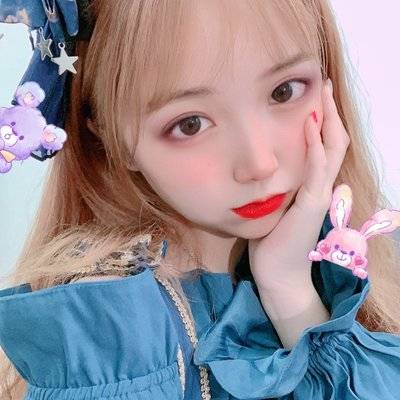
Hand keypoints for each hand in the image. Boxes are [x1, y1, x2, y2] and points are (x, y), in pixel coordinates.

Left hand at [248, 79, 350, 292]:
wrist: (277, 272)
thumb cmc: (272, 241)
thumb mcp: (274, 206)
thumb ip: (276, 187)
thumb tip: (262, 170)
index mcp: (312, 186)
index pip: (324, 146)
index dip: (322, 121)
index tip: (312, 98)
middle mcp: (322, 187)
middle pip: (334, 141)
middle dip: (330, 111)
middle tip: (322, 85)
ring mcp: (320, 195)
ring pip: (332, 150)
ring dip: (327, 120)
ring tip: (321, 93)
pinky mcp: (312, 206)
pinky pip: (316, 170)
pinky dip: (314, 147)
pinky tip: (308, 125)